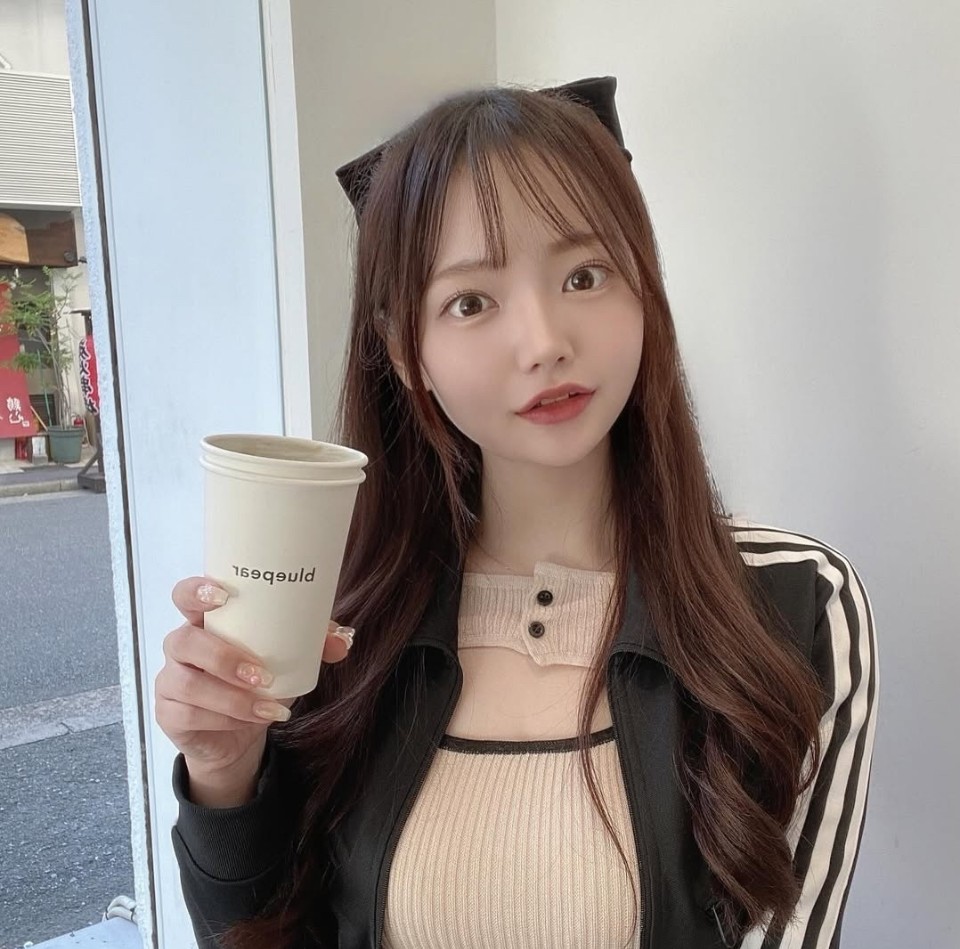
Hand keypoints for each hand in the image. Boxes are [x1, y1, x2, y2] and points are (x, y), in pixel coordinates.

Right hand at [154, 577, 352, 782]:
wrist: (238, 735)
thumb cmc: (257, 682)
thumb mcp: (288, 659)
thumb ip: (313, 642)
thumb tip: (342, 640)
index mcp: (207, 621)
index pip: (185, 595)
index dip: (196, 591)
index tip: (223, 596)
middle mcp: (183, 645)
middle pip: (185, 640)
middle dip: (224, 657)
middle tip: (262, 674)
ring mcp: (171, 680)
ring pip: (187, 682)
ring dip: (231, 696)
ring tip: (266, 705)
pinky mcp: (169, 712)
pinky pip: (188, 714)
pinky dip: (225, 719)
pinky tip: (251, 720)